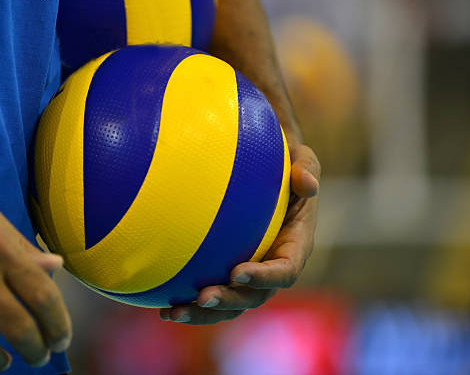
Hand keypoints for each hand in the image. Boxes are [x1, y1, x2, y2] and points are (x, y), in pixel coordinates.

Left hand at [159, 144, 319, 324]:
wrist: (267, 171)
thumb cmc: (284, 162)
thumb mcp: (302, 156)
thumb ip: (306, 167)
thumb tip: (308, 185)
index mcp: (294, 247)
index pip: (284, 271)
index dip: (263, 277)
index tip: (236, 271)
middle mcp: (272, 267)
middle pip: (253, 298)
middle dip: (229, 301)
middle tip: (202, 297)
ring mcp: (248, 275)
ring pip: (228, 305)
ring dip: (202, 314)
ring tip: (172, 313)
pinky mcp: (226, 273)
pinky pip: (209, 294)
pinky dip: (187, 303)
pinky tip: (160, 306)